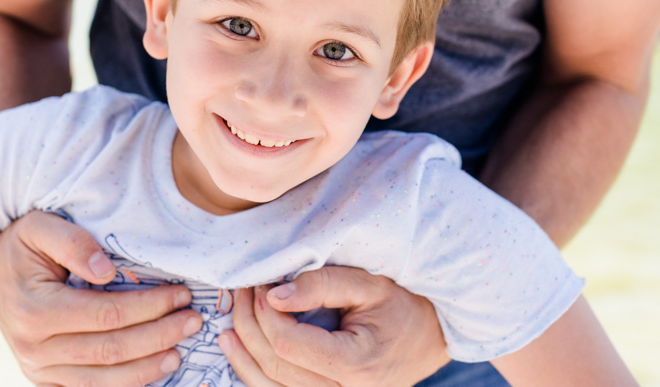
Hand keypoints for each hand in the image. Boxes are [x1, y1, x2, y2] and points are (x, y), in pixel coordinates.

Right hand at [0, 211, 202, 385]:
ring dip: (147, 368)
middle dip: (159, 336)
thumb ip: (73, 242)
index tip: (182, 294)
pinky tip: (152, 372)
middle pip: (111, 350)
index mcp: (35, 311)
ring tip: (180, 352)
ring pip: (103, 380)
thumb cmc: (20, 242)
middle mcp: (33, 348)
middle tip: (194, 321)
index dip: (150, 307)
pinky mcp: (44, 378)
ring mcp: (37, 369)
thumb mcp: (40, 225)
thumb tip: (107, 271)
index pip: (108, 314)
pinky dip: (124, 385)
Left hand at [220, 266, 448, 386]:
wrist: (431, 338)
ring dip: (244, 357)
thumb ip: (322, 284)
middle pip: (275, 368)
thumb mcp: (368, 284)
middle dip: (249, 329)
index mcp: (357, 365)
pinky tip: (244, 352)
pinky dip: (258, 375)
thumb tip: (273, 295)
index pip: (289, 345)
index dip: (264, 315)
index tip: (257, 286)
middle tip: (241, 295)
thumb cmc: (402, 306)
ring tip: (228, 328)